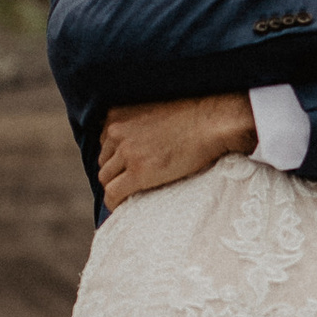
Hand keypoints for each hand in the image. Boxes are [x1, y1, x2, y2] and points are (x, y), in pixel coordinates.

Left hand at [98, 92, 255, 209]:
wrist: (212, 123)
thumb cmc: (194, 116)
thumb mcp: (156, 109)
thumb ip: (140, 121)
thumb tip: (141, 140)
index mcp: (119, 114)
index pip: (105, 142)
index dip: (117, 157)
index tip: (129, 166)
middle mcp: (117, 131)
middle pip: (104, 161)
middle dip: (116, 172)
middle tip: (133, 181)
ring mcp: (126, 152)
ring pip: (106, 179)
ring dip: (117, 186)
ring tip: (133, 193)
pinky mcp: (138, 172)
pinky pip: (112, 194)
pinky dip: (114, 203)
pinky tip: (123, 207)